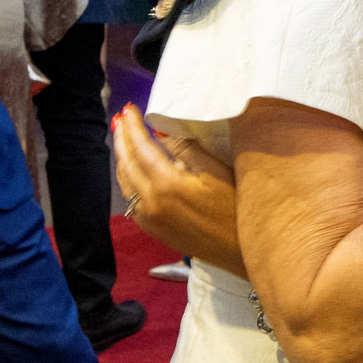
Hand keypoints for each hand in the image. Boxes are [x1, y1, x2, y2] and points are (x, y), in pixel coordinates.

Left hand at [112, 104, 242, 270]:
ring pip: (125, 182)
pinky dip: (128, 180)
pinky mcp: (154, 230)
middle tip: (121, 119)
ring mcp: (150, 219)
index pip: (140, 146)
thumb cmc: (237, 210)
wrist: (240, 254)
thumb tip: (161, 131)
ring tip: (125, 140)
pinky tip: (134, 172)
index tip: (128, 108)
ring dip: (123, 158)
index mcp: (167, 184)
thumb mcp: (216, 172)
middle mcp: (151, 202)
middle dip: (122, 138)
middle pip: (127, 163)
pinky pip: (131, 200)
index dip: (132, 125)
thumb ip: (186, 149)